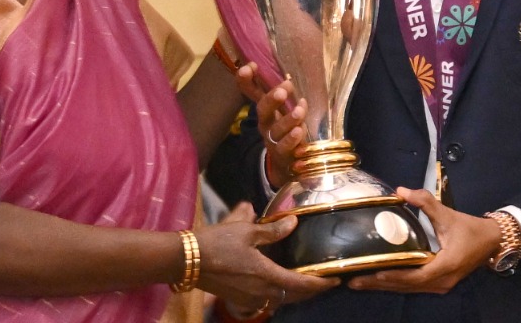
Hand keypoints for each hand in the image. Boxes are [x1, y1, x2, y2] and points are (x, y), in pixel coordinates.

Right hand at [194, 202, 337, 312]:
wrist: (185, 260)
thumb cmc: (216, 243)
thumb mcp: (246, 231)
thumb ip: (272, 231)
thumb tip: (293, 222)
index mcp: (266, 275)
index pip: (302, 284)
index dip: (321, 283)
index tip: (335, 280)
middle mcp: (261, 292)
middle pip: (294, 296)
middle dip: (310, 290)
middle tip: (323, 280)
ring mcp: (248, 298)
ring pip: (279, 299)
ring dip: (293, 293)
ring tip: (303, 280)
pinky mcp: (237, 298)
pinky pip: (265, 299)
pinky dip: (277, 292)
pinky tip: (276, 281)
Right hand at [234, 68, 307, 189]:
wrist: (286, 163)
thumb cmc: (287, 130)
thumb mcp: (285, 110)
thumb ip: (287, 95)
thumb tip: (290, 74)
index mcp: (265, 109)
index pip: (251, 91)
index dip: (246, 80)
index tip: (251, 66)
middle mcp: (265, 123)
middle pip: (263, 110)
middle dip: (271, 100)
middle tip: (282, 90)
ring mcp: (273, 140)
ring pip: (277, 129)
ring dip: (288, 120)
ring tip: (299, 111)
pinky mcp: (283, 154)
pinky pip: (286, 147)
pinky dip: (293, 140)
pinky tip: (299, 132)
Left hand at [347, 187, 499, 294]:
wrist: (492, 241)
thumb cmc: (470, 228)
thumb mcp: (448, 214)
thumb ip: (425, 202)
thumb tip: (401, 190)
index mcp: (446, 265)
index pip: (415, 275)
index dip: (394, 274)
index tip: (373, 271)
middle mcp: (442, 281)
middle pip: (407, 286)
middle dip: (380, 284)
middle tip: (353, 281)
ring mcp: (441, 285)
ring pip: (408, 289)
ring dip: (385, 286)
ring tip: (360, 283)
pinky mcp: (439, 284)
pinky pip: (413, 286)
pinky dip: (396, 284)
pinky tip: (379, 281)